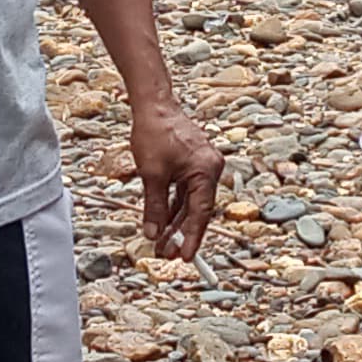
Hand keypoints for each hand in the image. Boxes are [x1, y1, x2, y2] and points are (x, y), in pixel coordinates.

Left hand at [128, 100, 222, 260]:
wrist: (153, 105)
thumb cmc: (155, 133)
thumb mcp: (152, 175)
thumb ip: (154, 207)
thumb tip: (153, 233)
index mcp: (206, 170)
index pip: (201, 212)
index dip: (192, 237)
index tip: (184, 256)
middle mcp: (210, 169)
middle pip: (197, 209)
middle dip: (181, 233)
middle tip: (168, 254)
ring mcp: (202, 166)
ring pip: (190, 202)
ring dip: (176, 222)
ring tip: (162, 243)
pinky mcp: (192, 164)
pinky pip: (185, 191)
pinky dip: (174, 206)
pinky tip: (164, 223)